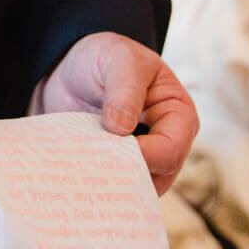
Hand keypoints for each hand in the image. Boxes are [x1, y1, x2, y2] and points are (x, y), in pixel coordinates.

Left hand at [39, 32, 197, 194]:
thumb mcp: (118, 58)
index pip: (171, 149)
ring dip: (108, 184)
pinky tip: (75, 178)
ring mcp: (142, 162)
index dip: (145, 155)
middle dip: (124, 174)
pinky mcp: (117, 172)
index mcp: (178, 115)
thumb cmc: (104, 58)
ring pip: (134, 190)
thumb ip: (124, 89)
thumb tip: (120, 129)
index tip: (110, 147)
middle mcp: (166, 144)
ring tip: (80, 171)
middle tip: (90, 165)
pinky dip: (95, 186)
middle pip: (157, 178)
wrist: (70, 70)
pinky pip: (112, 190)